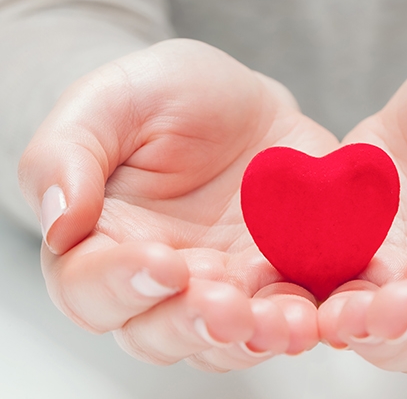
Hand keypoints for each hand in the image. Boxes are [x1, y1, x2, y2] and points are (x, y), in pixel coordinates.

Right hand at [19, 39, 338, 370]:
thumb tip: (57, 220)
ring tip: (283, 321)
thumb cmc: (167, 97)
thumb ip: (67, 153)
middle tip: (225, 308)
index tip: (163, 262)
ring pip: (226, 339)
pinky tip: (318, 314)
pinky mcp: (278, 280)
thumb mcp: (111, 100)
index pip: (91, 286)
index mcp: (104, 242)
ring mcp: (224, 287)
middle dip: (192, 325)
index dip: (122, 284)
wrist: (245, 104)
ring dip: (253, 337)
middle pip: (160, 333)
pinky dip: (301, 320)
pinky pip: (287, 315)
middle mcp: (163, 281)